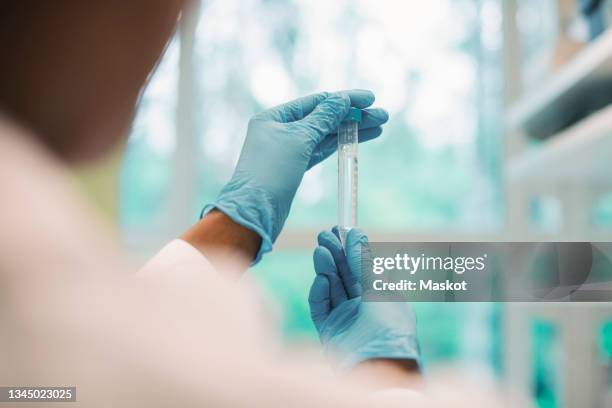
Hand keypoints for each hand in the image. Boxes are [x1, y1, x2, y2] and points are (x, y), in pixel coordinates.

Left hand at [202, 90, 387, 262]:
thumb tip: (341, 100)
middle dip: (353, 116)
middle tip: (382, 116)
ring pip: (325, 135)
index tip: (370, 99)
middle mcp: (280, 130)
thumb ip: (323, 118)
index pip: (316, 102)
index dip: (345, 99)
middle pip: (323, 118)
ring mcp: (288, 149)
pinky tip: (357, 139)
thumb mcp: (299, 139)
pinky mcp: (295, 167)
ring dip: (351, 130)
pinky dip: (339, 145)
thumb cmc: (271, 173)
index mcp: (274, 117)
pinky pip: (321, 150)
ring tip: (379, 126)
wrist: (255, 213)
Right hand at [309, 227, 420, 369]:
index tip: (341, 229)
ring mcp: (345, 319)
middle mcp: (363, 307)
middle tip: (324, 233)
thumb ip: (363, 262)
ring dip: (326, 268)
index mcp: (381, 297)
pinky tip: (322, 277)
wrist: (381, 365)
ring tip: (320, 248)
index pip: (362, 268)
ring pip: (332, 288)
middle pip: (345, 275)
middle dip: (335, 254)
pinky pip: (321, 307)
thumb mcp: (379, 288)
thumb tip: (355, 235)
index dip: (351, 249)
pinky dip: (320, 291)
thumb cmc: (390, 326)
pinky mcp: (330, 331)